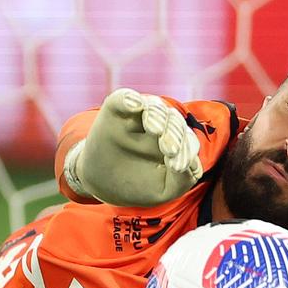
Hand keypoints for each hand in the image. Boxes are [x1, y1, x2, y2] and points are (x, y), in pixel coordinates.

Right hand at [65, 88, 203, 206]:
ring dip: (158, 116)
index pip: (187, 139)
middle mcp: (159, 125)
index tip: (176, 167)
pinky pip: (124, 97)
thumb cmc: (138, 186)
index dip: (186, 150)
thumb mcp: (164, 190)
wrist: (101, 184)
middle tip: (168, 150)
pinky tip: (135, 104)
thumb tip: (187, 163)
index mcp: (174, 141)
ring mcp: (137, 116)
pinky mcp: (115, 110)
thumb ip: (182, 179)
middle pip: (173, 121)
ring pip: (155, 107)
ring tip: (155, 130)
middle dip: (174, 134)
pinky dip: (130, 99)